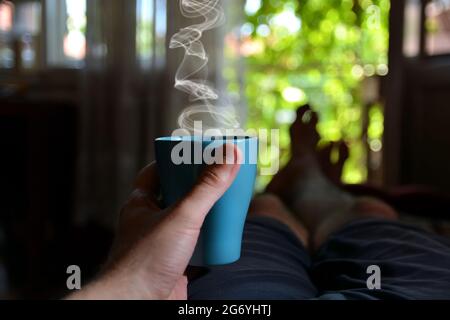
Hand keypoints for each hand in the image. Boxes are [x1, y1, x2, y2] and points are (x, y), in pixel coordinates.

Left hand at [68, 144, 240, 299]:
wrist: (136, 304)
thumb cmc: (146, 261)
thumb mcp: (182, 216)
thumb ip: (206, 187)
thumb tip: (229, 155)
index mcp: (141, 203)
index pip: (155, 172)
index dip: (174, 160)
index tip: (195, 154)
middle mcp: (149, 221)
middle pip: (173, 194)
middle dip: (195, 185)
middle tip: (216, 176)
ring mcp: (160, 242)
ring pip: (184, 220)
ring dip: (202, 212)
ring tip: (223, 202)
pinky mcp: (172, 263)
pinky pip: (192, 244)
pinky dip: (206, 238)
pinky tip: (221, 234)